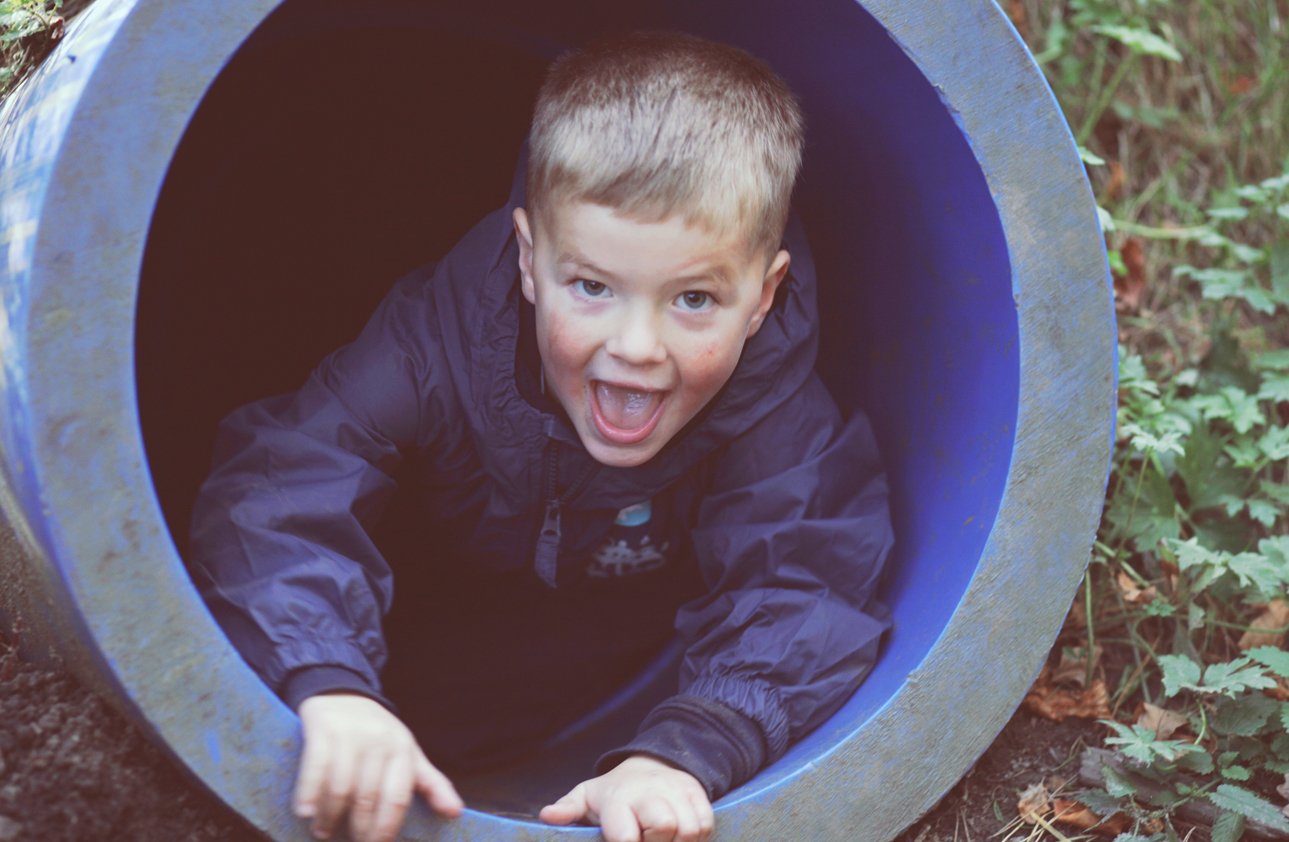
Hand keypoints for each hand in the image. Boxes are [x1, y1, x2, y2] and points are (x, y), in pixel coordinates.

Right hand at [294, 693, 462, 841]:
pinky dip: (309, 793)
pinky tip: (305, 812)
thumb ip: (431, 784)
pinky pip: (315, 768)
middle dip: (357, 829)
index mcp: (403, 751)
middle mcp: (379, 742)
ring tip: (323, 832)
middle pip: (367, 798)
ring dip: (330, 817)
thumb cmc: (379, 734)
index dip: (385, 828)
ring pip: (341, 787)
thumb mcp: (408, 754)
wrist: (344, 694)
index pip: (397, 798)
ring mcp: (350, 735)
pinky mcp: (323, 730)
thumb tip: (455, 813)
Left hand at [539, 754, 713, 841]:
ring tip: (662, 839)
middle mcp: (649, 792)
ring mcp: (676, 790)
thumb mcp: (587, 796)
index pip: (624, 835)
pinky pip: (706, 824)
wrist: (651, 762)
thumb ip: (569, 808)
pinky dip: (697, 836)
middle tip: (645, 840)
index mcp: (618, 798)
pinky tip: (679, 836)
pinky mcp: (696, 792)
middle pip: (664, 826)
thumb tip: (547, 816)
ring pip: (689, 829)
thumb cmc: (614, 791)